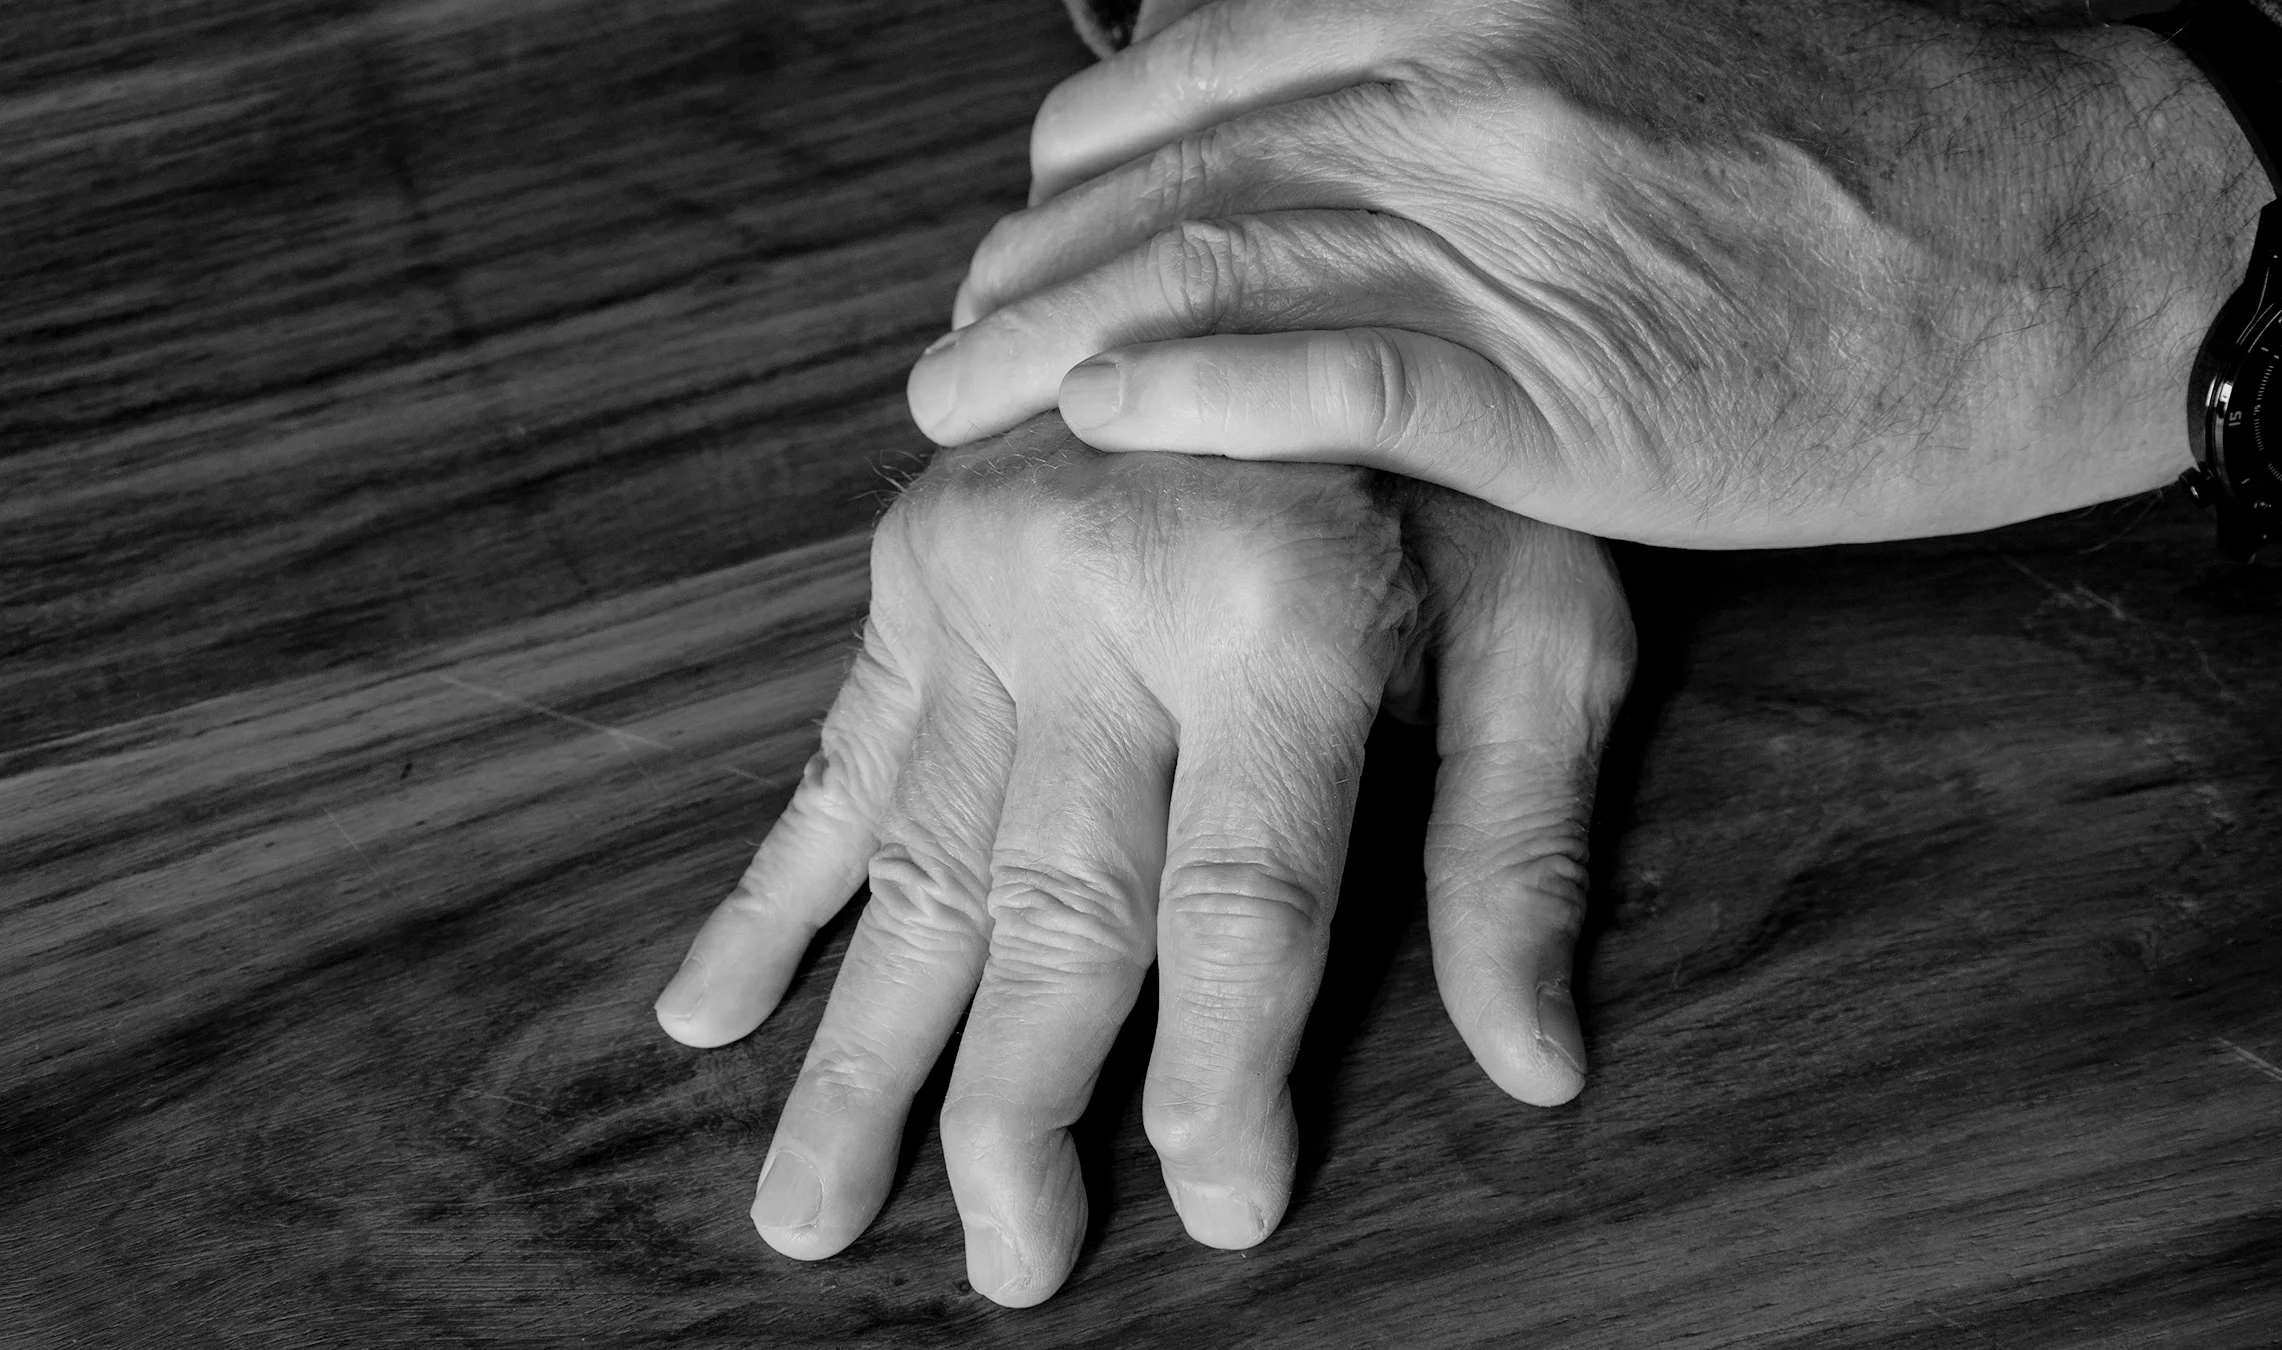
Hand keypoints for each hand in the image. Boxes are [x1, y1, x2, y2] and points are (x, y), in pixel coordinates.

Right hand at [653, 414, 1631, 1305]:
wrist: (1284, 247)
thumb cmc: (1447, 441)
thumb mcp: (1542, 608)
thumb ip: (1514, 836)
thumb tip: (1532, 1066)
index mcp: (1271, 614)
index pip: (1236, 908)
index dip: (1224, 1079)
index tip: (1221, 1212)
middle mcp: (1098, 602)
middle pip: (1050, 912)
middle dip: (1020, 1113)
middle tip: (1009, 1268)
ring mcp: (978, 583)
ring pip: (913, 865)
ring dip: (859, 1053)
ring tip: (809, 1212)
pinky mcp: (911, 568)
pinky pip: (830, 757)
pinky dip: (766, 896)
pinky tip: (704, 1009)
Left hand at [909, 0, 2268, 547]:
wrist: (2057, 232)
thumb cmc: (1860, 157)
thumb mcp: (1626, 53)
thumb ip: (1458, 82)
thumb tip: (1320, 140)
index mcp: (1465, 1)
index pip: (1189, 74)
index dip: (1077, 174)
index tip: (1029, 247)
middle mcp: (1459, 84)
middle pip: (1164, 169)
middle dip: (1027, 268)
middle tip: (961, 349)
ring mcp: (1502, 225)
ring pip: (1206, 264)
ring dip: (1047, 343)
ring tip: (955, 410)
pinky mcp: (1557, 381)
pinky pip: (1323, 372)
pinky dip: (1189, 395)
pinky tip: (1095, 426)